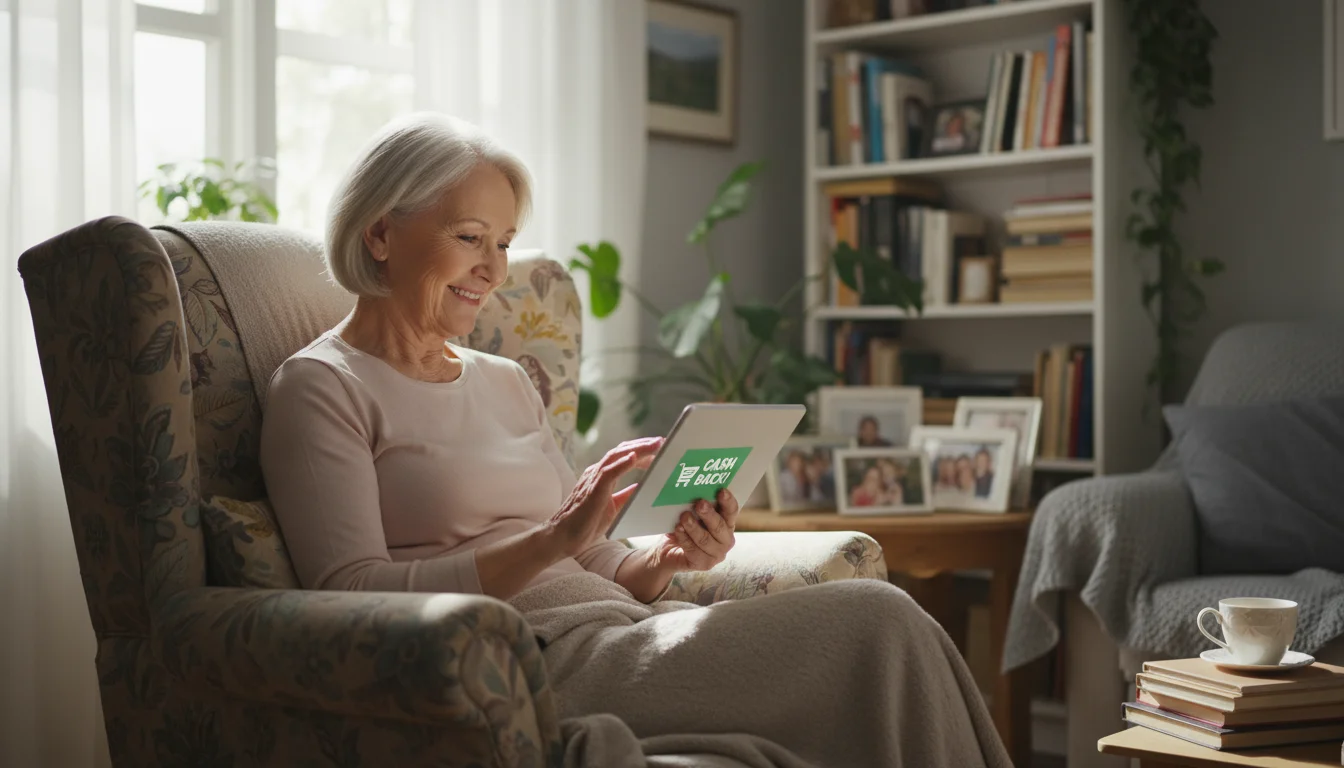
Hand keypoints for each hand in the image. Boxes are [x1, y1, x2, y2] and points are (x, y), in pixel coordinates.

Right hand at [547, 438, 661, 557]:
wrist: (564, 537)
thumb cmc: (585, 524)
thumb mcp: (613, 507)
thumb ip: (625, 495)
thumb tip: (641, 486)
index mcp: (602, 476)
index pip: (623, 456)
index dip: (641, 450)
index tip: (659, 448)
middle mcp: (597, 473)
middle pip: (622, 451)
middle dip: (643, 445)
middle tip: (662, 441)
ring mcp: (593, 479)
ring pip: (616, 456)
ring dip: (637, 449)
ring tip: (654, 444)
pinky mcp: (592, 489)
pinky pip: (608, 472)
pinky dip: (622, 463)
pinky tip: (634, 458)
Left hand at [653, 488, 738, 571]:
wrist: (669, 551)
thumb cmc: (684, 527)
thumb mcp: (692, 513)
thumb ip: (697, 504)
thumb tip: (691, 489)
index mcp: (727, 524)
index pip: (732, 511)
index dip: (728, 501)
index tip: (721, 491)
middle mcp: (726, 540)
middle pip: (720, 527)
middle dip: (709, 514)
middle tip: (700, 503)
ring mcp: (716, 554)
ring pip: (706, 540)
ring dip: (694, 527)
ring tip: (684, 517)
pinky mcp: (704, 564)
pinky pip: (693, 550)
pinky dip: (684, 538)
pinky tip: (678, 530)